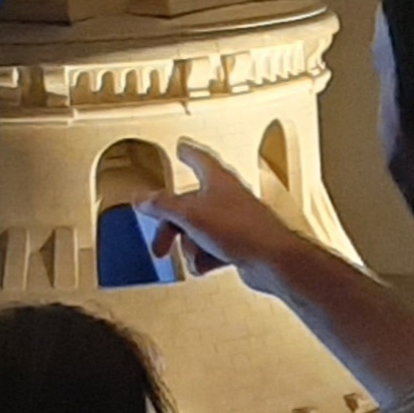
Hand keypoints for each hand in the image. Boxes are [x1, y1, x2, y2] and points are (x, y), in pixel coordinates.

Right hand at [137, 142, 302, 286]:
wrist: (270, 260)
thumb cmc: (242, 230)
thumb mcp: (189, 215)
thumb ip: (162, 205)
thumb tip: (142, 198)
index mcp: (217, 180)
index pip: (199, 158)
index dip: (187, 153)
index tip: (181, 147)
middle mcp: (227, 197)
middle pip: (189, 206)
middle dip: (172, 227)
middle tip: (160, 243)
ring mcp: (233, 221)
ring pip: (198, 231)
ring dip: (190, 247)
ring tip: (192, 256)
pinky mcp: (238, 243)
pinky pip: (211, 249)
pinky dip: (205, 258)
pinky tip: (205, 265)